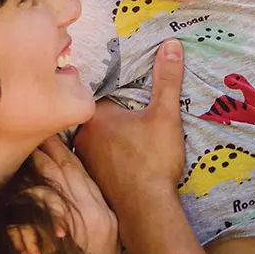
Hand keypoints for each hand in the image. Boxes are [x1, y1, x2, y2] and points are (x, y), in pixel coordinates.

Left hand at [9, 136, 122, 253]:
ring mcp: (87, 222)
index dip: (65, 153)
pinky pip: (50, 204)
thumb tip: (46, 192)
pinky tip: (20, 187)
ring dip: (39, 167)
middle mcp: (99, 212)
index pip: (85, 173)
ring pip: (59, 182)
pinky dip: (34, 195)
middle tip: (31, 135)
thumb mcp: (94, 242)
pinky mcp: (72, 234)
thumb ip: (74, 217)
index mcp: (105, 212)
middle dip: (49, 151)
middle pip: (72, 170)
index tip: (48, 137)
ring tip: (23, 154)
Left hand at [74, 39, 186, 230]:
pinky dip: (111, 155)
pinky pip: (100, 159)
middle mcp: (82, 137)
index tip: (129, 87)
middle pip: (98, 116)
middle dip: (113, 113)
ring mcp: (86, 160)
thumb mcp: (165, 115)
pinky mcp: (94, 179)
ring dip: (110, 136)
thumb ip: (166, 80)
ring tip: (130, 132)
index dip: (116, 89)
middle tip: (132, 109)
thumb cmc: (153, 159)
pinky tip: (126, 157)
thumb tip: (171, 44)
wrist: (147, 208)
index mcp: (95, 117)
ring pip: (97, 139)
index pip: (100, 93)